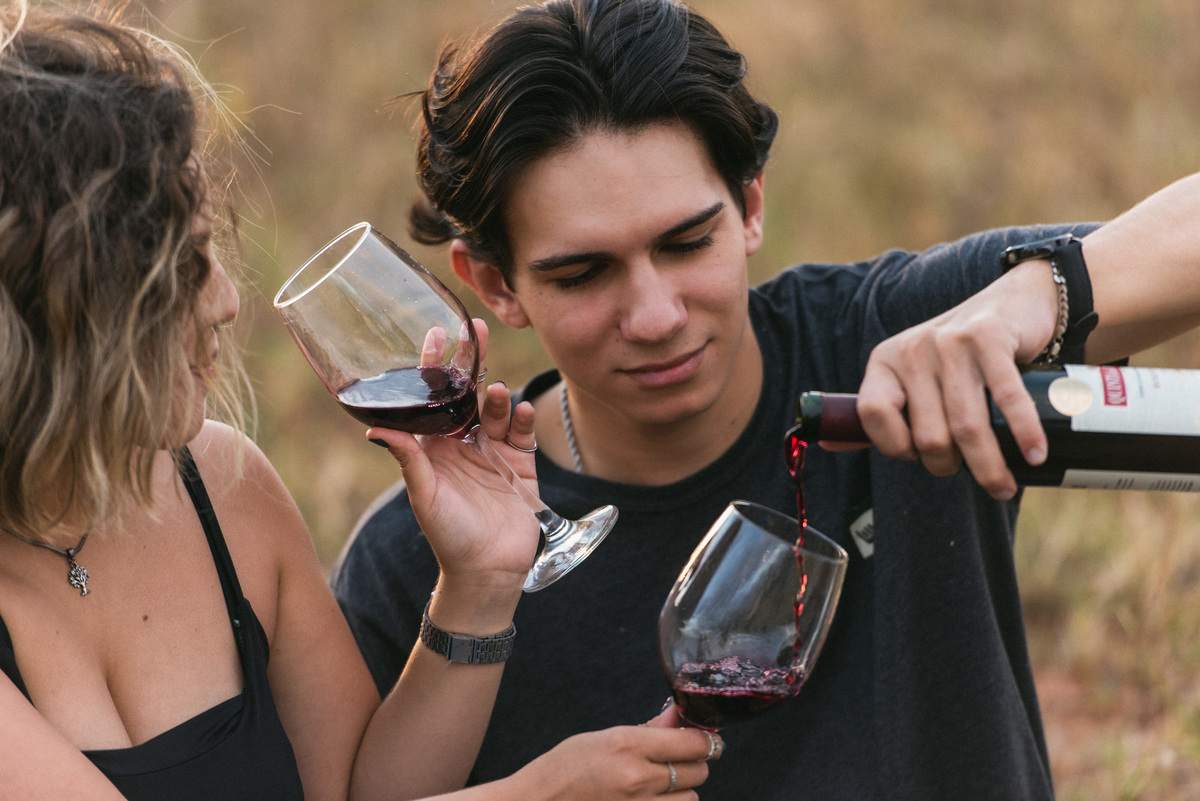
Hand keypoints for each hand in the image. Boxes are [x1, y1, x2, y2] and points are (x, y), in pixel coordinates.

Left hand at [368, 319, 539, 594]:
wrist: (487, 572)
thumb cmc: (448, 537)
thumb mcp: (424, 496)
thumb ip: (409, 460)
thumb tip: (374, 430)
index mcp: (435, 448)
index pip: (434, 398)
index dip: (434, 366)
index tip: (436, 333)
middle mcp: (464, 445)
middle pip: (469, 394)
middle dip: (473, 363)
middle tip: (478, 330)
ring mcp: (495, 454)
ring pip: (497, 411)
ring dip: (497, 397)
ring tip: (497, 393)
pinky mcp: (522, 468)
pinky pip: (523, 435)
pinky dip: (523, 420)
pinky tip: (520, 411)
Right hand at [511, 705, 722, 799]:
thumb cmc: (564, 769)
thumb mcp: (604, 738)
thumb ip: (649, 730)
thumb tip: (680, 717)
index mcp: (628, 746)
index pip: (694, 743)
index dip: (706, 740)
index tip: (706, 739)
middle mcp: (637, 779)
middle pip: (698, 772)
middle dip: (694, 764)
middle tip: (677, 761)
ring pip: (690, 800)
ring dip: (682, 792)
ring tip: (658, 786)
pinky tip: (649, 800)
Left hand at [856, 261, 1058, 499]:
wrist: (1014, 303)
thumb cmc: (960, 358)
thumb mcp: (913, 377)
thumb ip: (878, 411)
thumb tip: (828, 444)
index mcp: (884, 362)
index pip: (873, 417)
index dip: (897, 447)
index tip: (920, 457)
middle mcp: (912, 349)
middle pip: (927, 435)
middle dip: (951, 466)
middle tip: (975, 472)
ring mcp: (949, 342)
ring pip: (966, 427)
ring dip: (990, 467)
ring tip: (1004, 486)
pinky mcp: (988, 337)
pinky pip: (1006, 400)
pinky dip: (1023, 434)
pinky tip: (1034, 455)